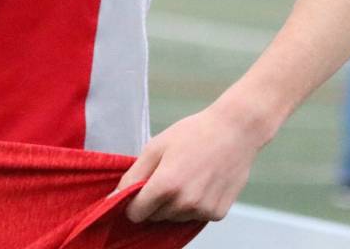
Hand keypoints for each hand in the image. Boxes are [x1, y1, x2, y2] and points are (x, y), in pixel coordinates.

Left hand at [115, 106, 259, 223]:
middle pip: (155, 216)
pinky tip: (202, 182)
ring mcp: (202, 211)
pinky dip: (194, 205)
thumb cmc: (193, 133)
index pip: (136, 213)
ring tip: (187, 174)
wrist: (235, 132)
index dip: (132, 202)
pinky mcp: (217, 214)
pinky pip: (195, 217)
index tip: (138, 190)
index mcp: (166, 185)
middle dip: (154, 201)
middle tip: (167, 173)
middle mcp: (184, 203)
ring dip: (174, 203)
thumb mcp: (157, 145)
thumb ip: (134, 175)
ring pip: (175, 217)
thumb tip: (115, 198)